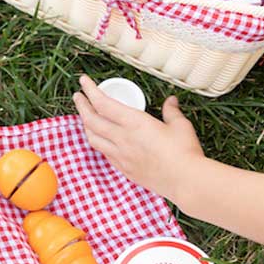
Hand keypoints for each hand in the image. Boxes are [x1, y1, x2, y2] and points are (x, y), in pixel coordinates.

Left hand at [72, 75, 204, 200]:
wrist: (185, 182)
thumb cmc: (184, 152)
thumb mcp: (180, 125)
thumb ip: (171, 111)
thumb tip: (170, 101)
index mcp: (134, 123)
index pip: (103, 104)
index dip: (90, 91)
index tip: (83, 81)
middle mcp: (122, 139)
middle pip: (92, 120)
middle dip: (82, 106)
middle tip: (78, 96)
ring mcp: (121, 156)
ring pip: (93, 139)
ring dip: (86, 125)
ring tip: (85, 117)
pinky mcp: (125, 170)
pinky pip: (104, 153)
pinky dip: (98, 142)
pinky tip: (101, 139)